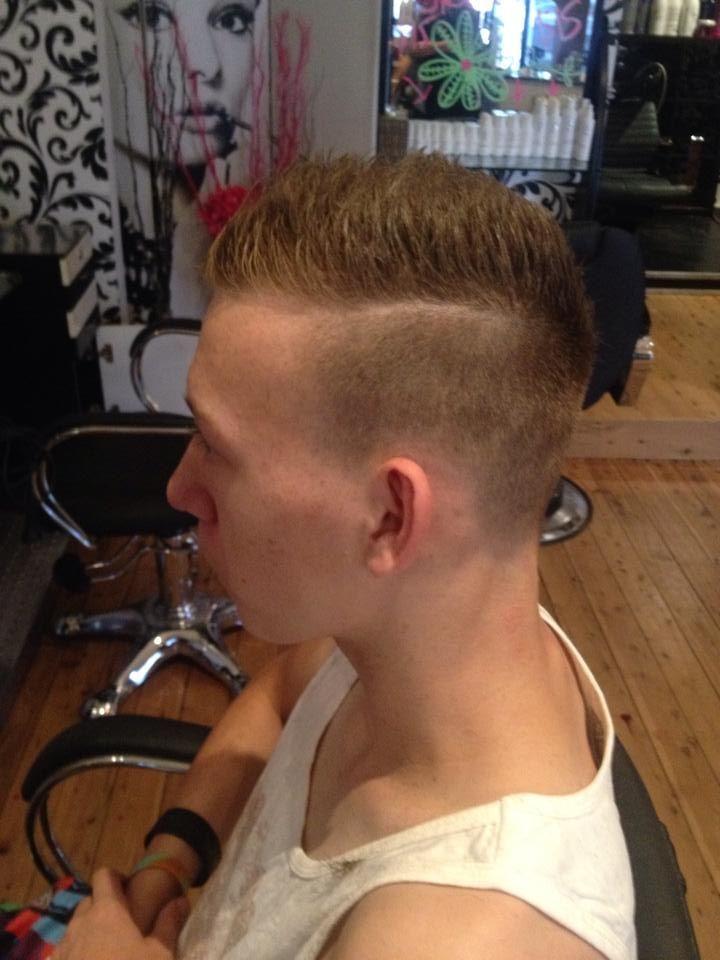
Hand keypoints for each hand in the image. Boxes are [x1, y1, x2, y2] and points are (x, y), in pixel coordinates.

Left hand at [55, 868, 188, 959]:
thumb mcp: (159, 955)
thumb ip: (169, 924)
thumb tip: (180, 901)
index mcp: (107, 911)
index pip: (104, 876)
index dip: (117, 878)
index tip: (130, 890)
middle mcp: (80, 923)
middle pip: (89, 901)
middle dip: (104, 906)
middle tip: (124, 924)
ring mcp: (62, 948)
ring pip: (75, 927)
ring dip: (89, 931)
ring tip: (108, 951)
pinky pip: (64, 952)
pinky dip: (77, 953)